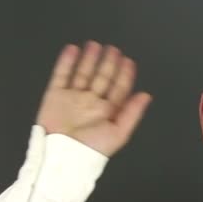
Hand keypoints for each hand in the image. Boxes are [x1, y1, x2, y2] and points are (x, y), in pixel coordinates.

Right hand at [35, 40, 151, 156]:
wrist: (62, 156)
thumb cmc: (93, 148)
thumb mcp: (119, 133)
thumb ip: (132, 113)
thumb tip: (147, 95)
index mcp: (108, 111)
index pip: (119, 89)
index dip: (124, 75)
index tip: (129, 61)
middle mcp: (92, 102)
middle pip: (102, 78)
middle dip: (108, 64)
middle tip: (114, 49)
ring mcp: (74, 98)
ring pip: (83, 74)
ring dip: (89, 59)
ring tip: (95, 45)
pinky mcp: (55, 96)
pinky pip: (61, 75)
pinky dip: (66, 62)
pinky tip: (73, 49)